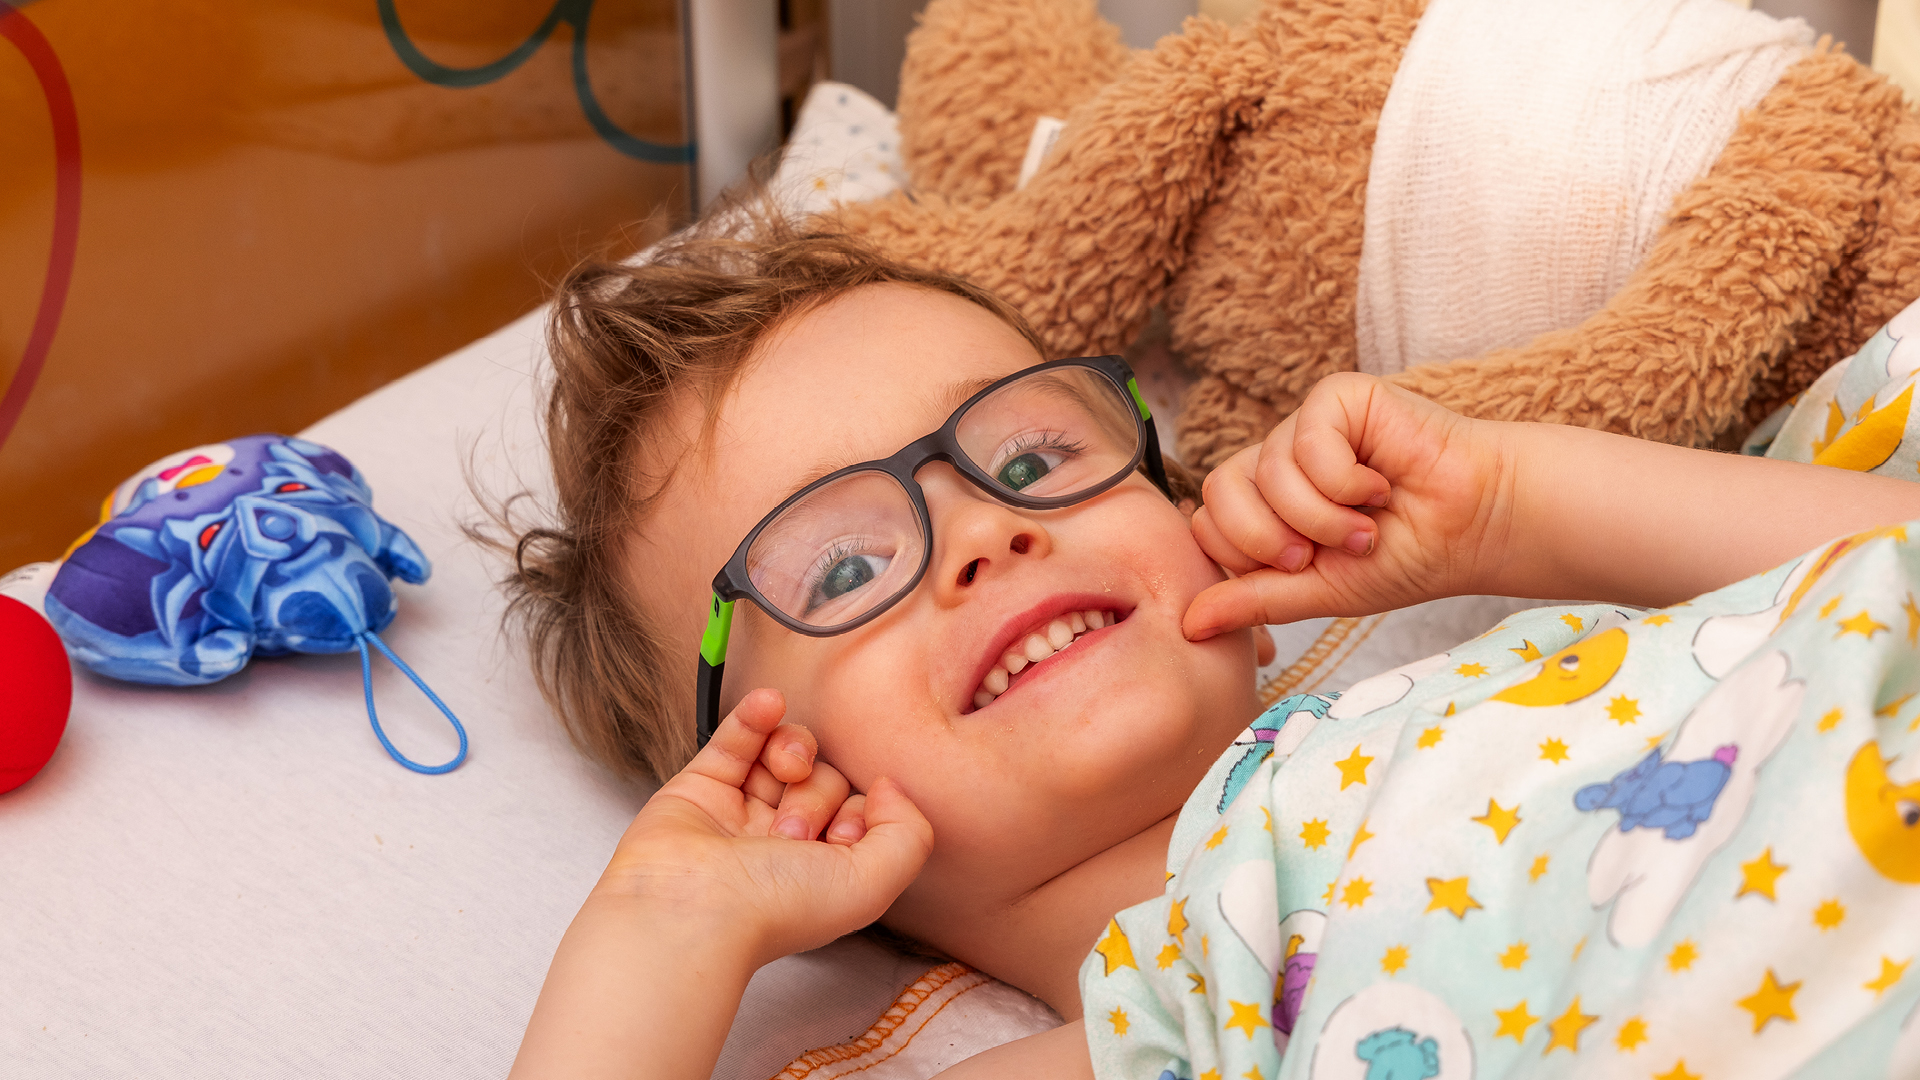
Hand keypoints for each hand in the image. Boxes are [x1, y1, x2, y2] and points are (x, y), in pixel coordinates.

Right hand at [595, 688, 933, 967]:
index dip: (861, 809)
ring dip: (794, 751)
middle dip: (817, 794)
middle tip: (792, 833)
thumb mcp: (873, 882)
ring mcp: (741, 813)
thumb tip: (889, 787)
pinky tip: (769, 704)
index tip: (845, 830)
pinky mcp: (701, 787)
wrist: (689, 909)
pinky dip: (756, 714)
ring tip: (783, 772)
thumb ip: (907, 833)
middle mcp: (784, 844)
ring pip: (786, 755)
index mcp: (823, 872)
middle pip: (824, 780)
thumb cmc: (776, 906)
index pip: (858, 811)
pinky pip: (738, 737)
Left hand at [1183, 372, 1511, 638]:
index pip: (1208, 525)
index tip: (1306, 570)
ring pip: (1266, 472)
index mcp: (1264, 505)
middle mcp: (1276, 462)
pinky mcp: (1336, 398)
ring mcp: (1303, 428)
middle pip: (1219, 494)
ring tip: (1367, 526)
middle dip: (1273, 539)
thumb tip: (1186, 625)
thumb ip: (1254, 600)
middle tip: (1324, 552)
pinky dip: (1344, 481)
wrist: (1476, 527)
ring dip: (1322, 517)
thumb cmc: (1406, 556)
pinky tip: (1381, 484)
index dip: (1248, 556)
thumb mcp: (1321, 591)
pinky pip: (1305, 441)